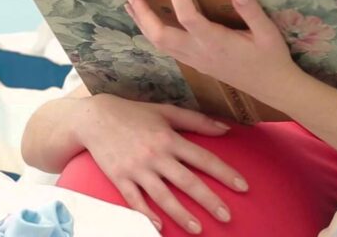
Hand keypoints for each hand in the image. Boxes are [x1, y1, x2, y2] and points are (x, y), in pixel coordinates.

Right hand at [76, 94, 247, 232]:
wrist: (93, 118)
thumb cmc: (133, 113)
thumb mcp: (165, 111)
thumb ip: (196, 120)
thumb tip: (225, 129)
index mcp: (168, 137)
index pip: (202, 158)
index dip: (224, 173)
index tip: (243, 187)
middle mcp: (154, 154)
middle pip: (186, 181)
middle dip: (208, 200)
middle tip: (227, 216)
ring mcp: (136, 168)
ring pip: (162, 196)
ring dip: (181, 214)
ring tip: (198, 229)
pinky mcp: (119, 178)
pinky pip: (134, 200)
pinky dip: (147, 214)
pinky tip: (160, 226)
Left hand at [124, 0, 298, 102]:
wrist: (273, 87)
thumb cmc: (272, 58)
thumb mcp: (268, 33)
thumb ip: (252, 11)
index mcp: (215, 42)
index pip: (188, 17)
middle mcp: (199, 52)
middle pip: (159, 35)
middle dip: (142, 14)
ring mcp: (194, 60)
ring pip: (159, 44)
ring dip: (143, 23)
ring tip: (131, 4)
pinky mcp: (196, 63)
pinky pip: (166, 48)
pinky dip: (153, 32)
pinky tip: (149, 22)